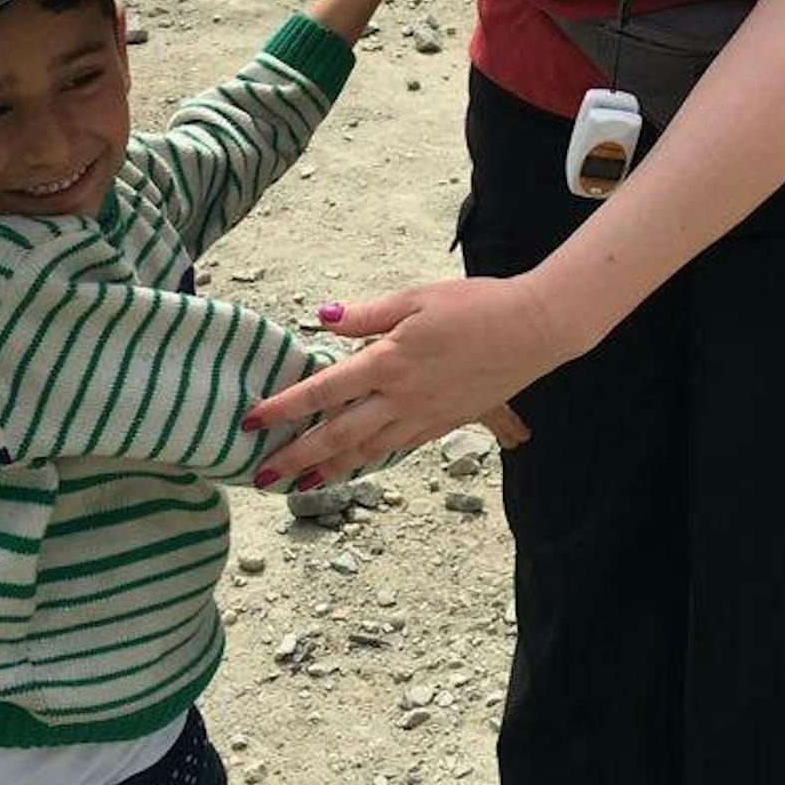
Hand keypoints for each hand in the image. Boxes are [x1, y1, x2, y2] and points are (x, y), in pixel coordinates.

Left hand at [244, 274, 567, 487]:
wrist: (533, 329)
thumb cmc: (475, 305)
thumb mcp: (415, 298)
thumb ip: (366, 315)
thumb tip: (322, 318)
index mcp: (389, 361)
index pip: (323, 390)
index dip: (284, 407)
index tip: (251, 421)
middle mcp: (400, 397)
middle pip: (337, 436)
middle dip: (296, 457)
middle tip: (262, 476)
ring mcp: (423, 416)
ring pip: (366, 451)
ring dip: (328, 470)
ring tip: (299, 486)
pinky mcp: (443, 423)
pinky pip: (397, 448)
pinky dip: (369, 461)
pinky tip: (355, 466)